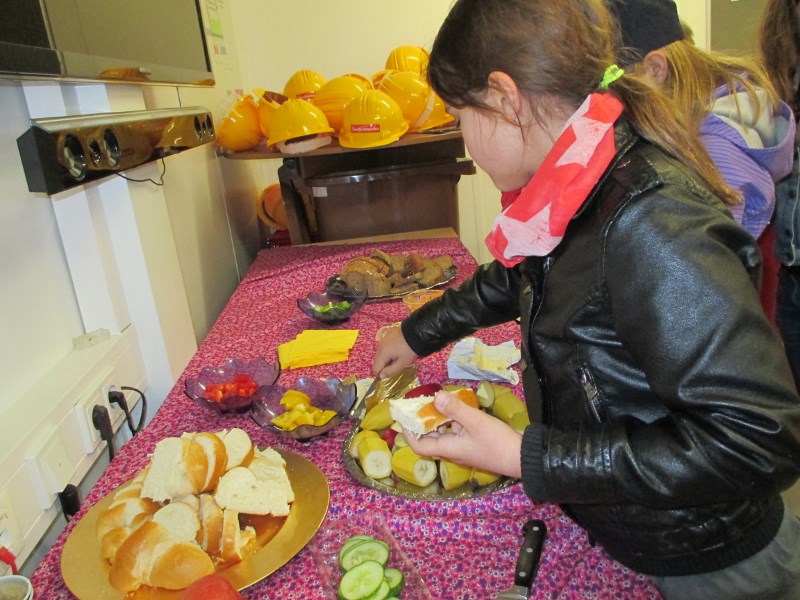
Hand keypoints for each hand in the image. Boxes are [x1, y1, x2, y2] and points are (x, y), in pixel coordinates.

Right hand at [372, 324, 416, 376]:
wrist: (417, 332)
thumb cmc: (410, 350)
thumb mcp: (402, 363)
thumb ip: (390, 371)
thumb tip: (380, 376)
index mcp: (382, 353)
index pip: (375, 368)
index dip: (381, 373)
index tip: (391, 372)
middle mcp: (379, 346)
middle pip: (377, 361)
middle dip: (384, 365)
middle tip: (396, 363)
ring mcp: (382, 339)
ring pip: (380, 353)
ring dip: (386, 357)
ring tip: (398, 355)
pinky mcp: (387, 335)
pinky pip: (384, 346)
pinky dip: (388, 349)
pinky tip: (398, 347)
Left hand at [405, 390, 522, 477]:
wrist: (523, 457)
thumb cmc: (497, 442)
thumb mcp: (475, 422)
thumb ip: (455, 409)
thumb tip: (435, 397)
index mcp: (448, 448)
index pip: (419, 445)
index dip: (409, 433)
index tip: (404, 417)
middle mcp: (452, 450)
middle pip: (430, 438)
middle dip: (422, 422)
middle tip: (418, 404)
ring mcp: (464, 447)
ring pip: (444, 433)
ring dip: (438, 419)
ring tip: (436, 400)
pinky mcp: (474, 443)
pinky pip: (457, 431)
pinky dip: (453, 420)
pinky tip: (458, 407)